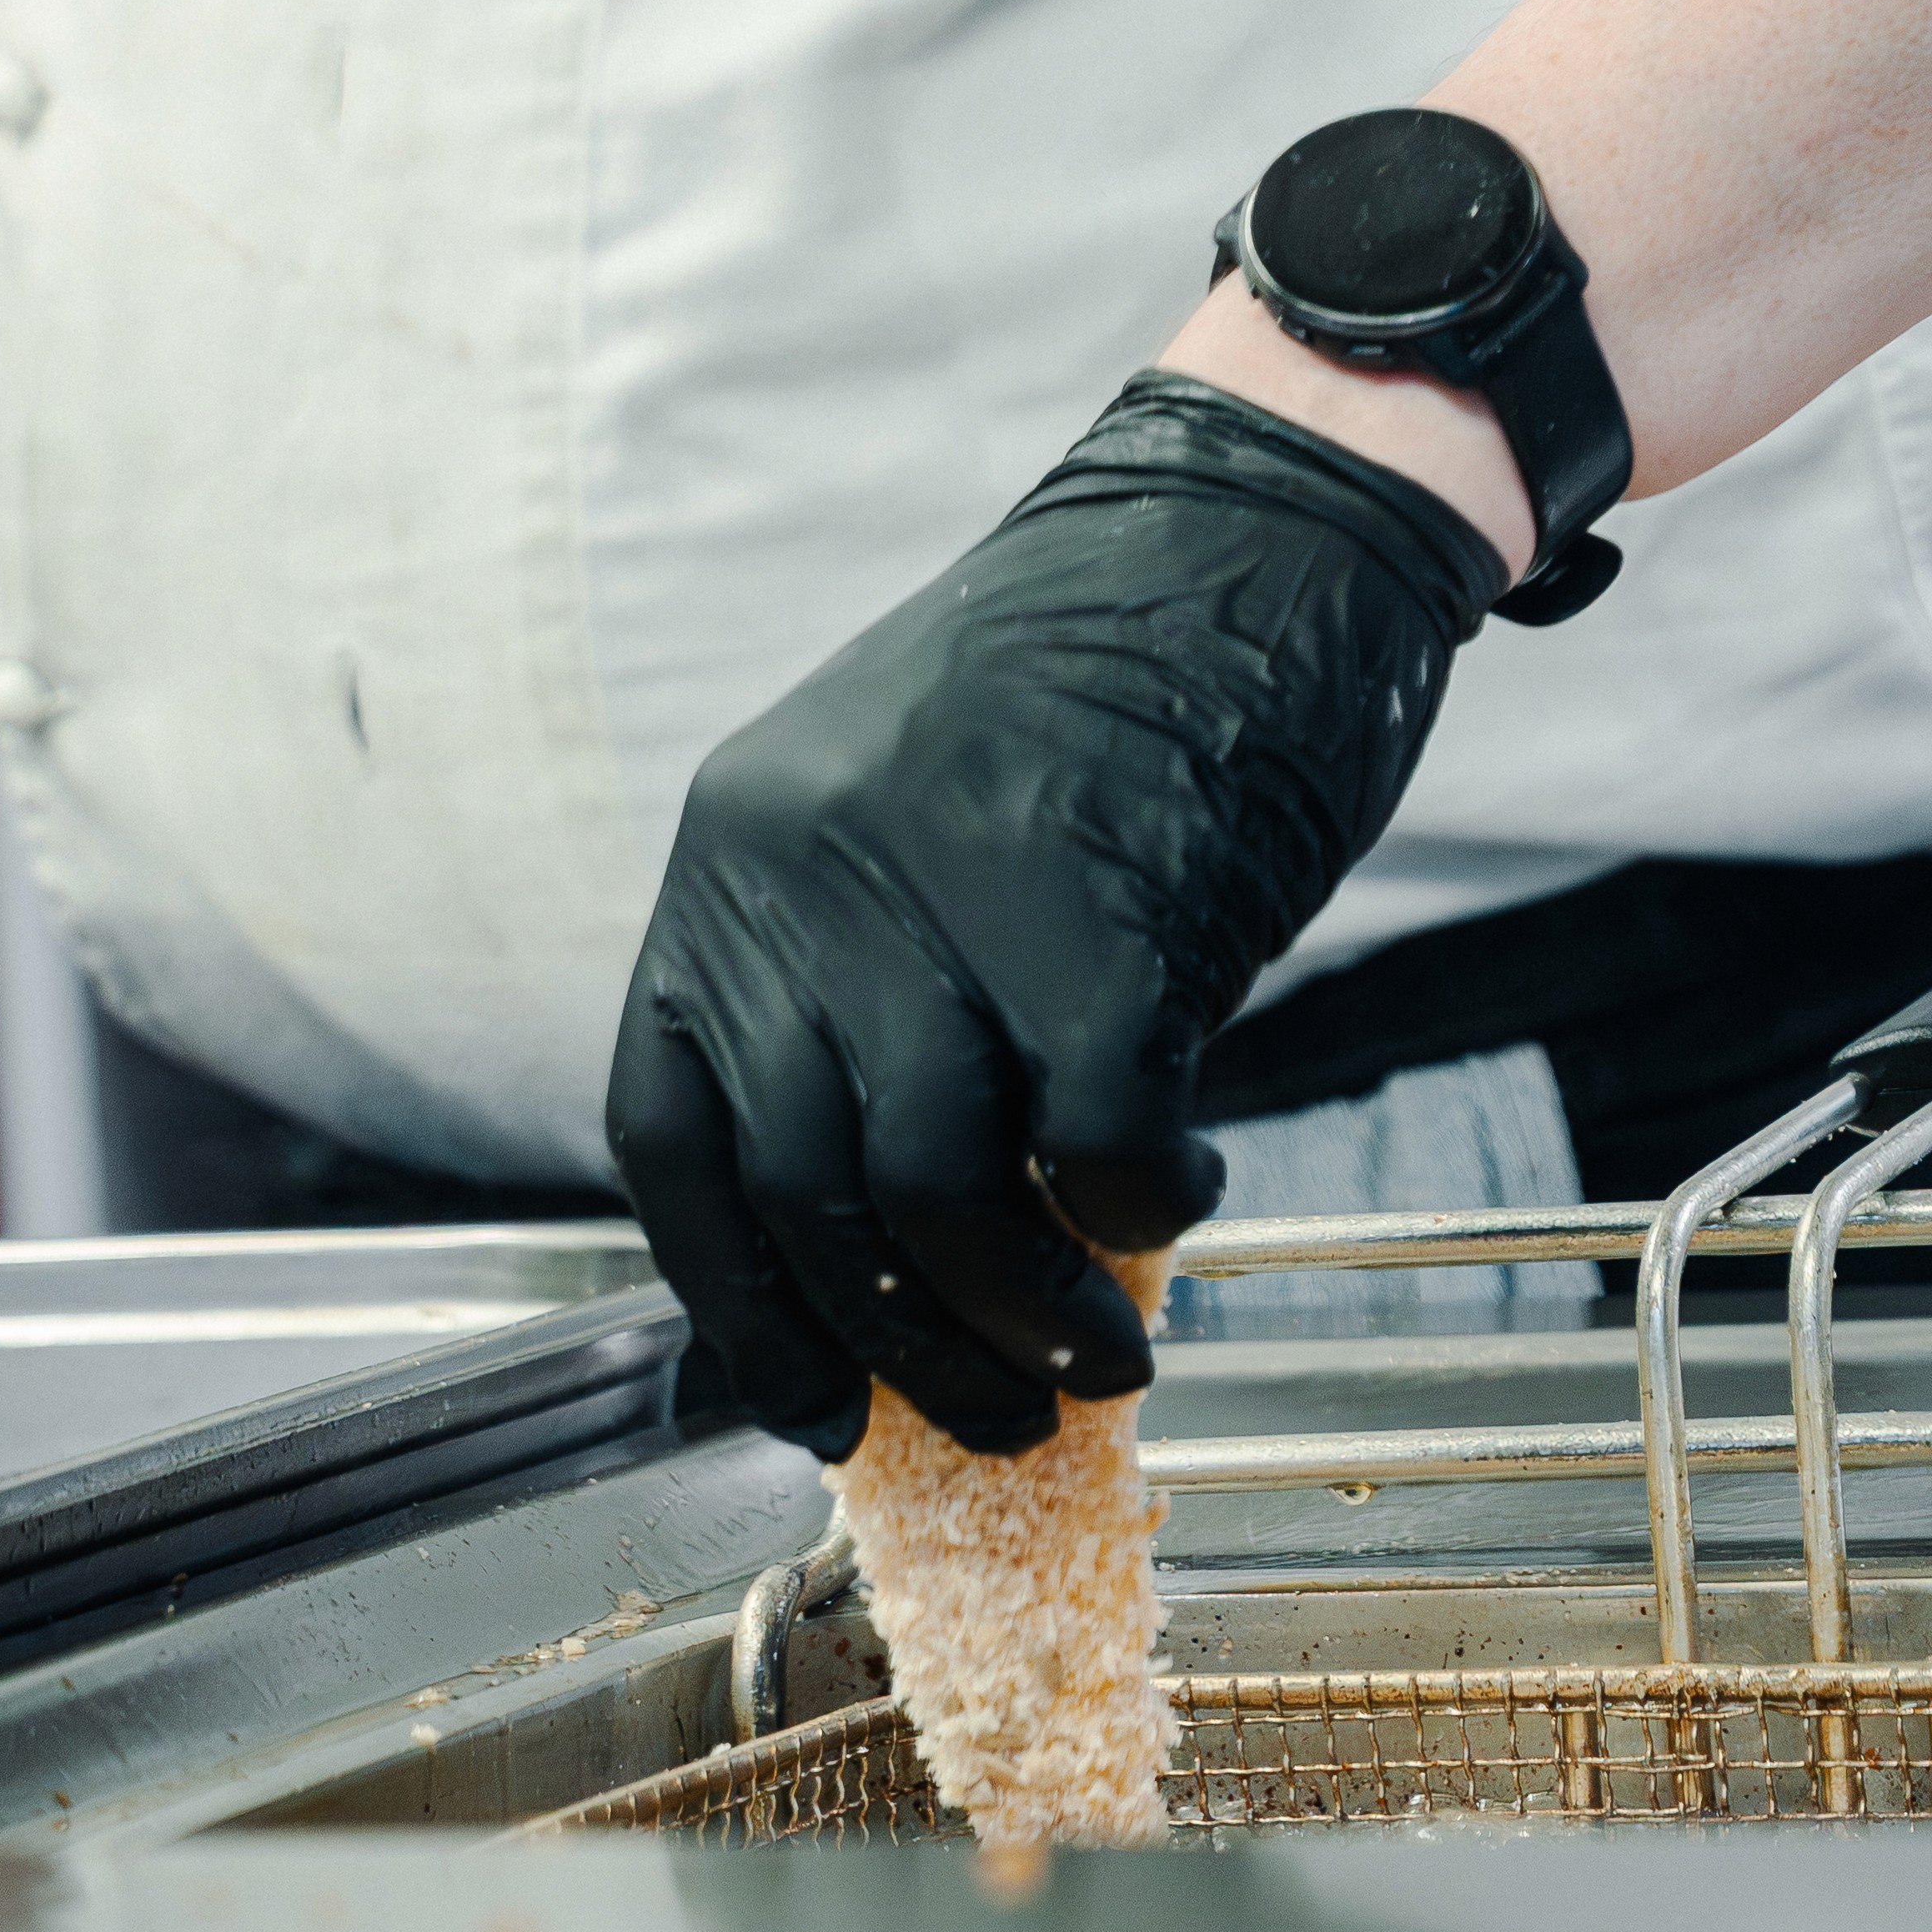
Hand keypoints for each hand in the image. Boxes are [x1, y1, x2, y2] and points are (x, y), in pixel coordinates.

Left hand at [604, 375, 1503, 1454]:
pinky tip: (1181, 1196)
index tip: (814, 1403)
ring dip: (1026, 1320)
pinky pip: (1091, 1143)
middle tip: (999, 1418)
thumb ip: (879, 995)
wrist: (1257, 514)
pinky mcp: (1096, 911)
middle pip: (806, 1193)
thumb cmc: (1106, 678)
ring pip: (938, 1198)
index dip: (736, 1301)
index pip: (674, 1136)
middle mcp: (806, 867)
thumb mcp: (917, 813)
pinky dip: (1135, 1212)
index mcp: (738, 847)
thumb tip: (902, 1253)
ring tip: (1108, 1354)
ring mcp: (943, 885)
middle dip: (904, 1349)